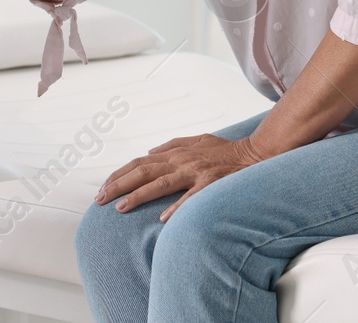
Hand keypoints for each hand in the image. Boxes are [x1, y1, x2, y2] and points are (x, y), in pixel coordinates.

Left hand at [93, 133, 268, 221]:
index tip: (104, 187)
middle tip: (100, 199)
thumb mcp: (198, 139)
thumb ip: (173, 143)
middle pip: (143, 171)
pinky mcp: (212, 183)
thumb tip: (151, 149)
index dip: (120, 174)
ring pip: (160, 183)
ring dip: (138, 195)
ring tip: (120, 208)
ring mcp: (196, 172)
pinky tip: (163, 218)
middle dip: (118, 185)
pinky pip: (191, 197)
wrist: (256, 152)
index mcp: (176, 153)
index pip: (140, 162)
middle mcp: (182, 160)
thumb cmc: (227, 151)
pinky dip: (177, 207)